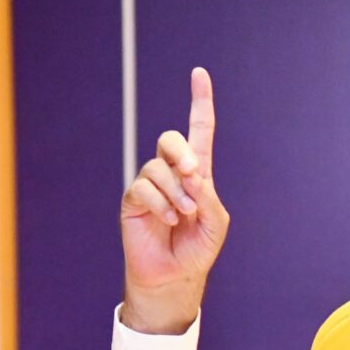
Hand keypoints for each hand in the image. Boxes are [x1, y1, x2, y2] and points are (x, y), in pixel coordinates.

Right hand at [120, 67, 229, 332]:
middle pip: (170, 139)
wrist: (174, 276)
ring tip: (183, 215)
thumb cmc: (197, 249)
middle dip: (181, 151)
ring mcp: (151, 186)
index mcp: (197, 174)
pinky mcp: (134, 201)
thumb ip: (209, 197)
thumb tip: (191, 174)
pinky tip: (168, 220)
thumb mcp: (215, 223)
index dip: (200, 103)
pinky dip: (159, 203)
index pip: (199, 131)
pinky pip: (143, 187)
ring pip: (157, 167)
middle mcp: (172, 174)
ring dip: (175, 191)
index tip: (199, 74)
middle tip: (193, 174)